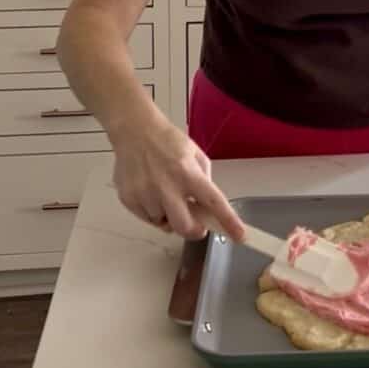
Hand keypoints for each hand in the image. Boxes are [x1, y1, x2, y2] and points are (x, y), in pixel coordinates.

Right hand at [110, 113, 244, 240]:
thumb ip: (203, 179)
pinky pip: (147, 218)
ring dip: (170, 216)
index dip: (228, 220)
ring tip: (166, 194)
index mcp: (188, 172)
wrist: (135, 131)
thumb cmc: (169, 142)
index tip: (240, 236)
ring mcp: (146, 194)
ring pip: (163, 223)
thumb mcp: (196, 154)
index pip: (213, 201)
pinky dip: (153, 212)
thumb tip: (205, 206)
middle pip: (184, 226)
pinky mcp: (129, 199)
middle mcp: (167, 186)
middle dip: (194, 232)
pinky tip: (151, 192)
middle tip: (197, 226)